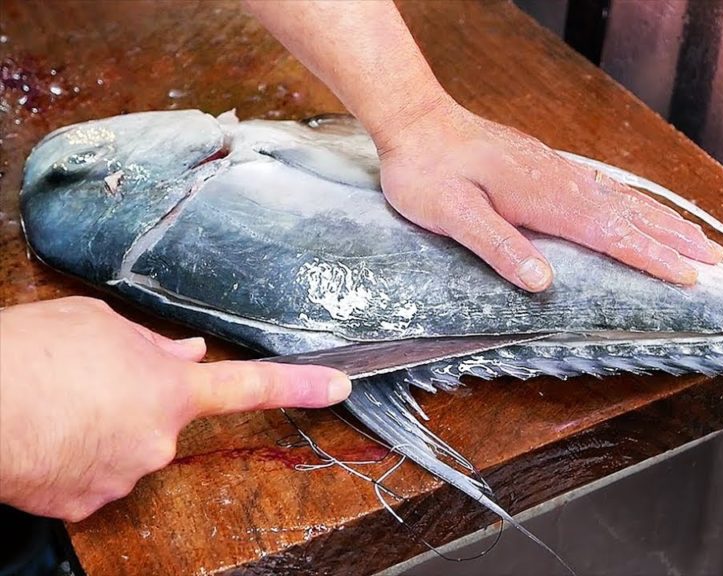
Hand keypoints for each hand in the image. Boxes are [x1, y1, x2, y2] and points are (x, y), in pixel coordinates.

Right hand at [0, 297, 349, 520]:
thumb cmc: (31, 356)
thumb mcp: (98, 324)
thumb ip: (150, 344)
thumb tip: (184, 353)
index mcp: (171, 389)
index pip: (250, 385)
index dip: (300, 386)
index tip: (337, 386)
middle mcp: (158, 439)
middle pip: (162, 417)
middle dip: (136, 399)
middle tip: (85, 380)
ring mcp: (123, 475)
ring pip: (124, 446)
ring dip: (100, 427)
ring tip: (56, 403)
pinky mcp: (86, 503)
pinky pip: (92, 474)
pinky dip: (74, 457)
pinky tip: (47, 434)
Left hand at [245, 1, 722, 291]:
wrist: (416, 121)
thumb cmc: (428, 172)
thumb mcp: (451, 214)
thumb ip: (496, 245)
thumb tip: (542, 281)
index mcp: (542, 195)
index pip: (609, 231)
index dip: (652, 256)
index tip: (689, 276)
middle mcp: (559, 180)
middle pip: (630, 212)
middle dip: (674, 238)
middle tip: (715, 260)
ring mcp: (557, 170)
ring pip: (623, 197)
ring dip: (664, 220)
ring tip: (699, 238)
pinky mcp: (548, 166)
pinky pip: (606, 187)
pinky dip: (636, 203)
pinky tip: (644, 211)